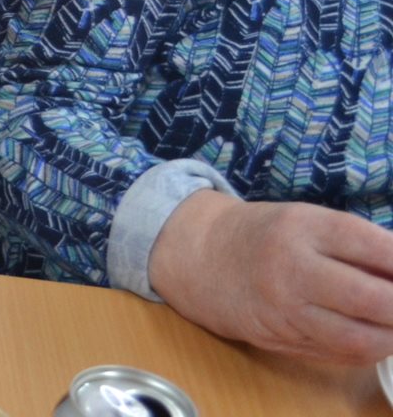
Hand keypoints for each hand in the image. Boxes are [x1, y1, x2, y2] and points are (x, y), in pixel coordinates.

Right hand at [150, 191, 392, 364]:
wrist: (201, 257)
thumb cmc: (265, 236)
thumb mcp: (308, 222)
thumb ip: (359, 246)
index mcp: (302, 227)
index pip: (375, 247)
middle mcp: (290, 268)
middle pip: (373, 299)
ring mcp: (284, 308)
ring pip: (360, 338)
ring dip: (392, 336)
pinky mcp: (280, 338)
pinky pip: (341, 354)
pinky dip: (369, 348)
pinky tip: (374, 335)